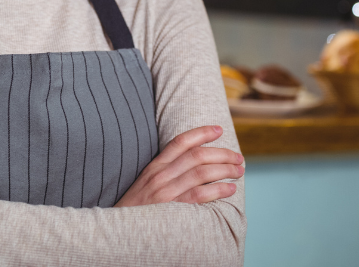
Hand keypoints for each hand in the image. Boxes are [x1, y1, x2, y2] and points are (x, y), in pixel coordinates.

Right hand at [114, 125, 242, 206]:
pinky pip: (199, 195)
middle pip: (197, 156)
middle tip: (238, 157)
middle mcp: (161, 175)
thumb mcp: (147, 181)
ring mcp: (166, 191)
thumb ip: (166, 171)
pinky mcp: (172, 208)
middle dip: (222, 154)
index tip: (219, 130)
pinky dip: (218, 190)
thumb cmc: (137, 207)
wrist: (119, 229)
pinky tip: (230, 189)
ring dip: (225, 170)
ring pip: (201, 173)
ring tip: (238, 171)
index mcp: (155, 166)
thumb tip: (194, 164)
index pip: (180, 141)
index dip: (202, 133)